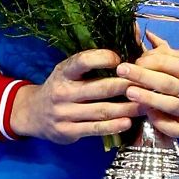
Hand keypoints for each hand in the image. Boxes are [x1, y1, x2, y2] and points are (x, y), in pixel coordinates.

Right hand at [8, 49, 140, 144]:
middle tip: (145, 84)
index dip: (104, 58)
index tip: (121, 59)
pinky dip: (113, 126)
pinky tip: (128, 122)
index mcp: (63, 72)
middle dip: (125, 85)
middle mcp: (63, 92)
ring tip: (144, 104)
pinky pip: (95, 128)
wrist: (33, 113)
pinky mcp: (68, 132)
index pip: (83, 61)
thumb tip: (122, 46)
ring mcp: (65, 113)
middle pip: (99, 88)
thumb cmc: (60, 87)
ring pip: (101, 110)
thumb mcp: (67, 71)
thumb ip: (89, 63)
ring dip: (126, 108)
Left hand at [117, 33, 178, 137]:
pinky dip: (160, 121)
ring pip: (169, 104)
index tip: (132, 61)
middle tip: (122, 71)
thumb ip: (164, 52)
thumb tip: (146, 34)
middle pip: (167, 83)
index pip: (168, 63)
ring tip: (129, 92)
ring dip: (148, 98)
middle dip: (143, 76)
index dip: (149, 61)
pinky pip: (173, 127)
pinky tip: (147, 114)